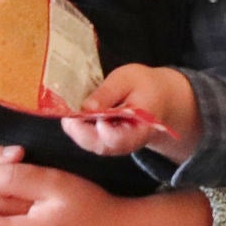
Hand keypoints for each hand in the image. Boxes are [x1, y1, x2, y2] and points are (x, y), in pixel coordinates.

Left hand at [64, 64, 199, 162]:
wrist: (157, 98)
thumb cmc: (144, 85)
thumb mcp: (128, 79)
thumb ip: (109, 92)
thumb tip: (86, 107)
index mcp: (141, 127)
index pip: (118, 138)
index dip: (101, 128)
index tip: (91, 111)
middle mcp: (127, 143)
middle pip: (99, 145)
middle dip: (79, 129)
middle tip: (68, 112)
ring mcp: (115, 146)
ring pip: (90, 144)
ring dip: (75, 129)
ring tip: (69, 110)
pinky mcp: (105, 144)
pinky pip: (87, 141)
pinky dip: (77, 128)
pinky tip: (74, 114)